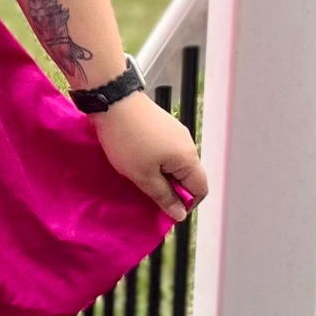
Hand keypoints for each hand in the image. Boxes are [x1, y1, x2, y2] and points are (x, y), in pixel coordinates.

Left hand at [88, 91, 207, 222]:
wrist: (114, 102)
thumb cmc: (128, 141)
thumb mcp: (143, 176)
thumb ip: (163, 196)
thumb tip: (180, 214)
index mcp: (188, 158)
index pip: (200, 189)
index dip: (187, 204)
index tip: (167, 210)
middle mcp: (187, 144)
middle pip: (189, 176)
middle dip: (172, 189)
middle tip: (148, 194)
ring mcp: (176, 133)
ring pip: (176, 163)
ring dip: (162, 175)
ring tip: (140, 177)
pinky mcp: (163, 126)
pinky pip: (166, 151)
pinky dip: (157, 161)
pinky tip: (138, 161)